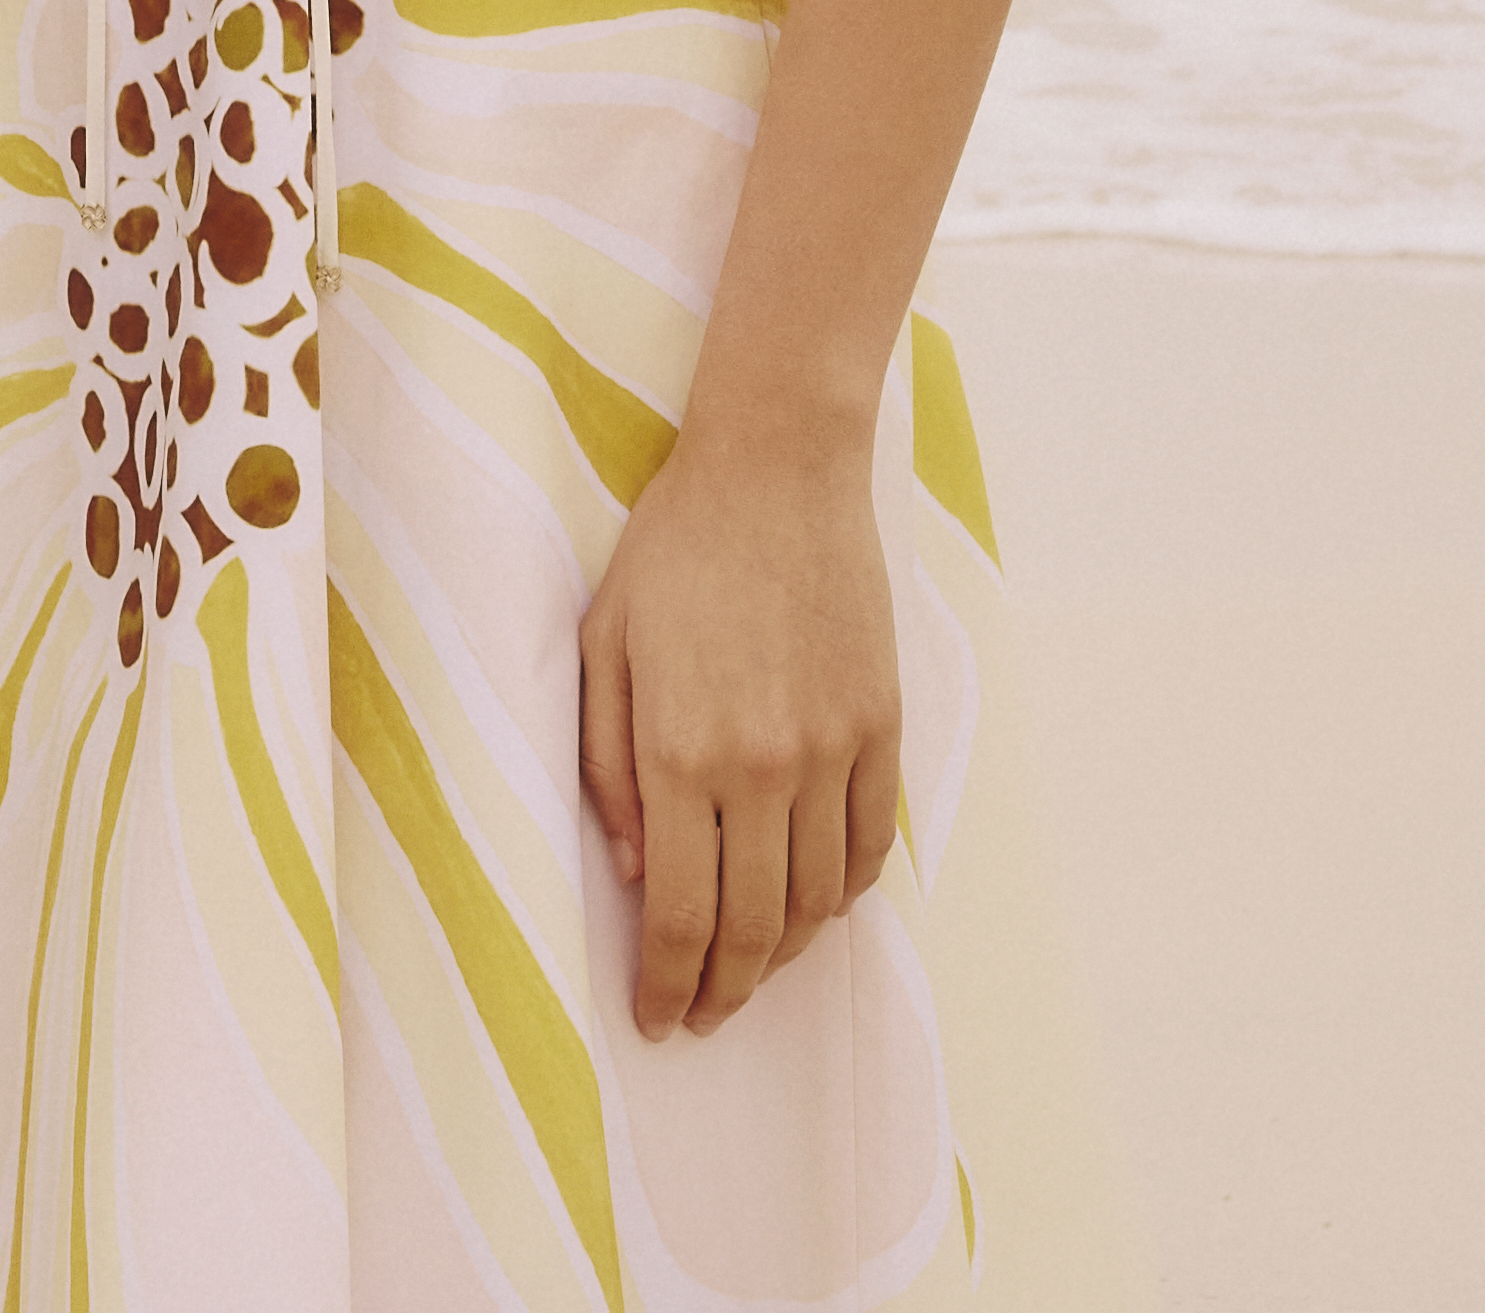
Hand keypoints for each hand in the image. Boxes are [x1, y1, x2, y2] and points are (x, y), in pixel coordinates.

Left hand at [577, 417, 901, 1037]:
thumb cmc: (676, 549)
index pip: (679, 913)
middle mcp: (760, 766)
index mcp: (680, 752)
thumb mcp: (604, 645)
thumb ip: (608, 765)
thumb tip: (629, 869)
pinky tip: (816, 906)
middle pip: (752, 929)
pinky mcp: (880, 727)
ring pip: (817, 902)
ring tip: (753, 969)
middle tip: (702, 1015)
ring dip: (785, 956)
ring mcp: (830, 750)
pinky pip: (868, 846)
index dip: (667, 982)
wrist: (778, 468)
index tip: (657, 1017)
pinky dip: (844, 896)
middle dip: (724, 991)